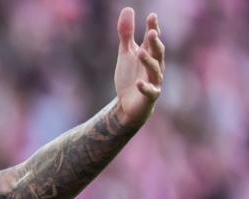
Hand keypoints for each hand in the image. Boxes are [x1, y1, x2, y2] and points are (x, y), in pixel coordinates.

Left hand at [114, 8, 163, 127]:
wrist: (128, 104)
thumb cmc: (130, 76)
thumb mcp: (126, 53)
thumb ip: (126, 33)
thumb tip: (128, 9)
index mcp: (150, 54)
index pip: (153, 39)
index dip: (153, 28)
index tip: (152, 16)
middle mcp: (155, 66)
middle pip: (158, 52)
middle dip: (155, 43)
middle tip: (151, 32)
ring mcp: (154, 81)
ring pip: (155, 70)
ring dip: (149, 61)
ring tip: (141, 53)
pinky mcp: (150, 96)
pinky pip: (150, 91)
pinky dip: (145, 87)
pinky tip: (138, 82)